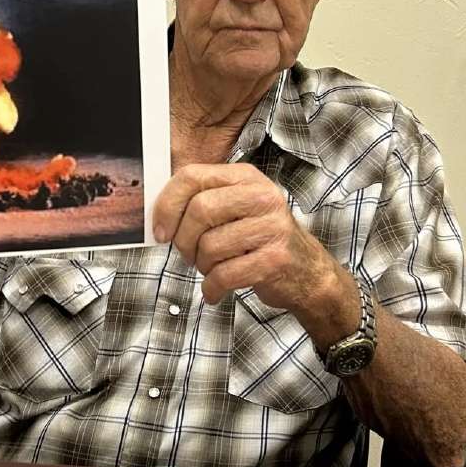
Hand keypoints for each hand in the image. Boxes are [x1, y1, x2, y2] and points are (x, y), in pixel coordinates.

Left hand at [153, 164, 350, 317]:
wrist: (307, 272)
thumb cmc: (260, 240)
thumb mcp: (236, 209)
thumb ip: (202, 202)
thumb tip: (158, 216)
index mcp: (245, 177)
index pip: (193, 176)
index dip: (168, 205)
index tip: (161, 230)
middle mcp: (262, 196)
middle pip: (200, 211)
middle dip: (184, 241)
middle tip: (188, 255)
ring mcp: (272, 227)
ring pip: (210, 246)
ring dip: (201, 267)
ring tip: (212, 270)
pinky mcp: (276, 259)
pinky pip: (224, 274)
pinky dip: (212, 288)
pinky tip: (215, 290)